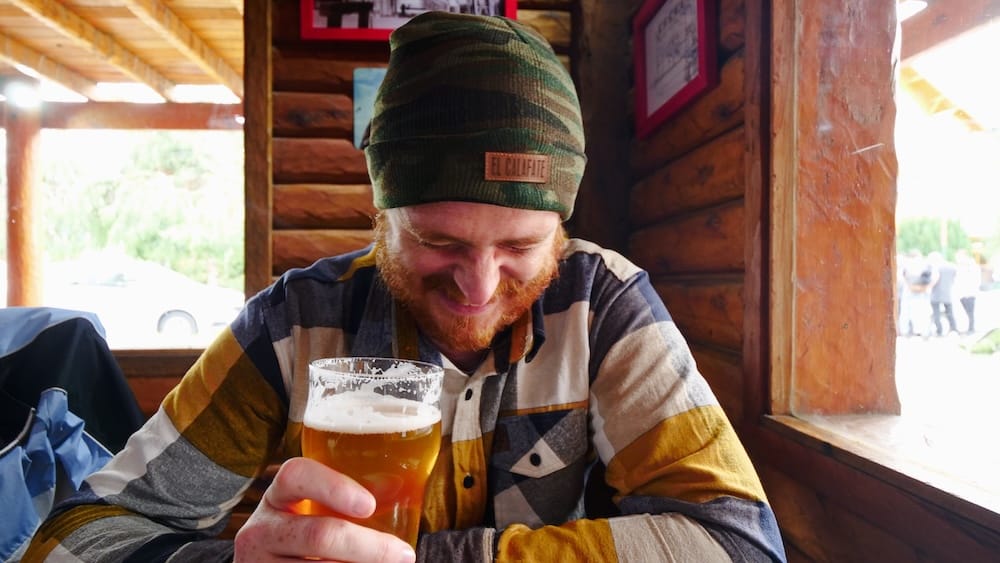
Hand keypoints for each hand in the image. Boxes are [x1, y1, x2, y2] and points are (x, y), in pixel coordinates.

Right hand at [234, 457, 416, 561]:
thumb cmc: (305, 533)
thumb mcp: (312, 511)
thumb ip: (346, 501)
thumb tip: (406, 491)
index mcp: (277, 496)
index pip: (297, 475)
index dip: (333, 487)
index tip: (369, 504)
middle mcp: (261, 530)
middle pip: (319, 535)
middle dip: (370, 547)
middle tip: (404, 554)